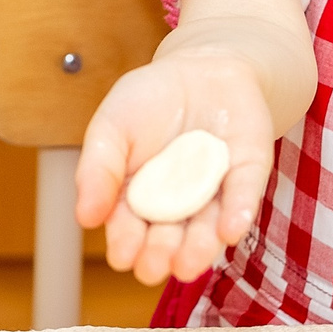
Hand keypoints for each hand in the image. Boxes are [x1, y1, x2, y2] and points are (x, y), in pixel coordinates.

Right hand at [75, 49, 279, 285]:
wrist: (200, 66)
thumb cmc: (149, 100)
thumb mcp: (111, 127)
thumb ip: (97, 169)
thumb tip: (84, 218)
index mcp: (137, 199)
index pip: (129, 228)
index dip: (125, 243)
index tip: (122, 255)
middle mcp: (177, 206)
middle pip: (168, 238)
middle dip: (160, 254)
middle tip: (152, 265)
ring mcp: (215, 193)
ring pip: (207, 228)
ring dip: (198, 248)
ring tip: (187, 263)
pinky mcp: (248, 174)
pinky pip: (244, 196)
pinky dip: (238, 213)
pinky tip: (228, 230)